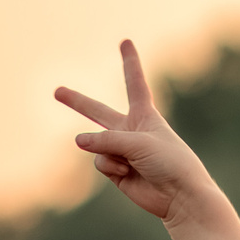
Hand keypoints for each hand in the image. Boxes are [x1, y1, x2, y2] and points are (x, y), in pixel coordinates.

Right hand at [54, 41, 214, 224]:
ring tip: (128, 162)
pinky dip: (110, 166)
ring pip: (96, 143)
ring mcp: (122, 151)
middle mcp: (132, 131)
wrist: (182, 198)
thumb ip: (106, 139)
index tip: (126, 41)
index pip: (134, 83)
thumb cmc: (171, 163)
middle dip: (78, 102)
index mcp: (146, 116)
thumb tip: (77, 141)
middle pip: (98, 112)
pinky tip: (126, 173)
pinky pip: (100, 162)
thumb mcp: (139, 143)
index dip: (130, 62)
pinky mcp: (116, 171)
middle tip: (58, 91)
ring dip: (106, 150)